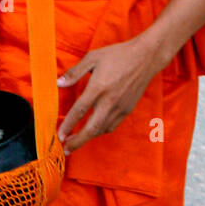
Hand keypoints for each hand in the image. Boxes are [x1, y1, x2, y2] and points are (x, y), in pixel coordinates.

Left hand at [57, 35, 164, 153]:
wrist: (146, 58)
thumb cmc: (117, 55)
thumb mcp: (92, 58)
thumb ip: (74, 72)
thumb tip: (58, 83)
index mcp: (98, 88)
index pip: (79, 111)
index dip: (68, 125)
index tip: (60, 136)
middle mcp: (109, 101)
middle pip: (91, 128)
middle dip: (77, 142)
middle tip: (66, 150)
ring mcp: (120, 107)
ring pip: (101, 130)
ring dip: (88, 138)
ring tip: (76, 142)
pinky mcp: (127, 110)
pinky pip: (111, 126)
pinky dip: (100, 131)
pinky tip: (93, 130)